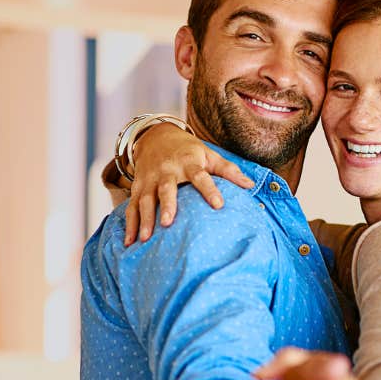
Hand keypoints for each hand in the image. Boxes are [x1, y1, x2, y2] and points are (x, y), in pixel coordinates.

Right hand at [124, 123, 253, 244]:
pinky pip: (132, 207)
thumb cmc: (189, 151)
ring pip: (145, 200)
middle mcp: (167, 171)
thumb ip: (229, 171)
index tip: (219, 205)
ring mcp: (149, 179)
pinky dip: (129, 224)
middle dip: (166, 205)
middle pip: (166, 188)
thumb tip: (250, 186)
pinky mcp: (138, 187)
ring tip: (145, 239)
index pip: (200, 176)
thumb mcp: (209, 155)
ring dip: (145, 219)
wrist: (156, 137)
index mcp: (188, 162)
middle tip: (168, 222)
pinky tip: (130, 243)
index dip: (209, 190)